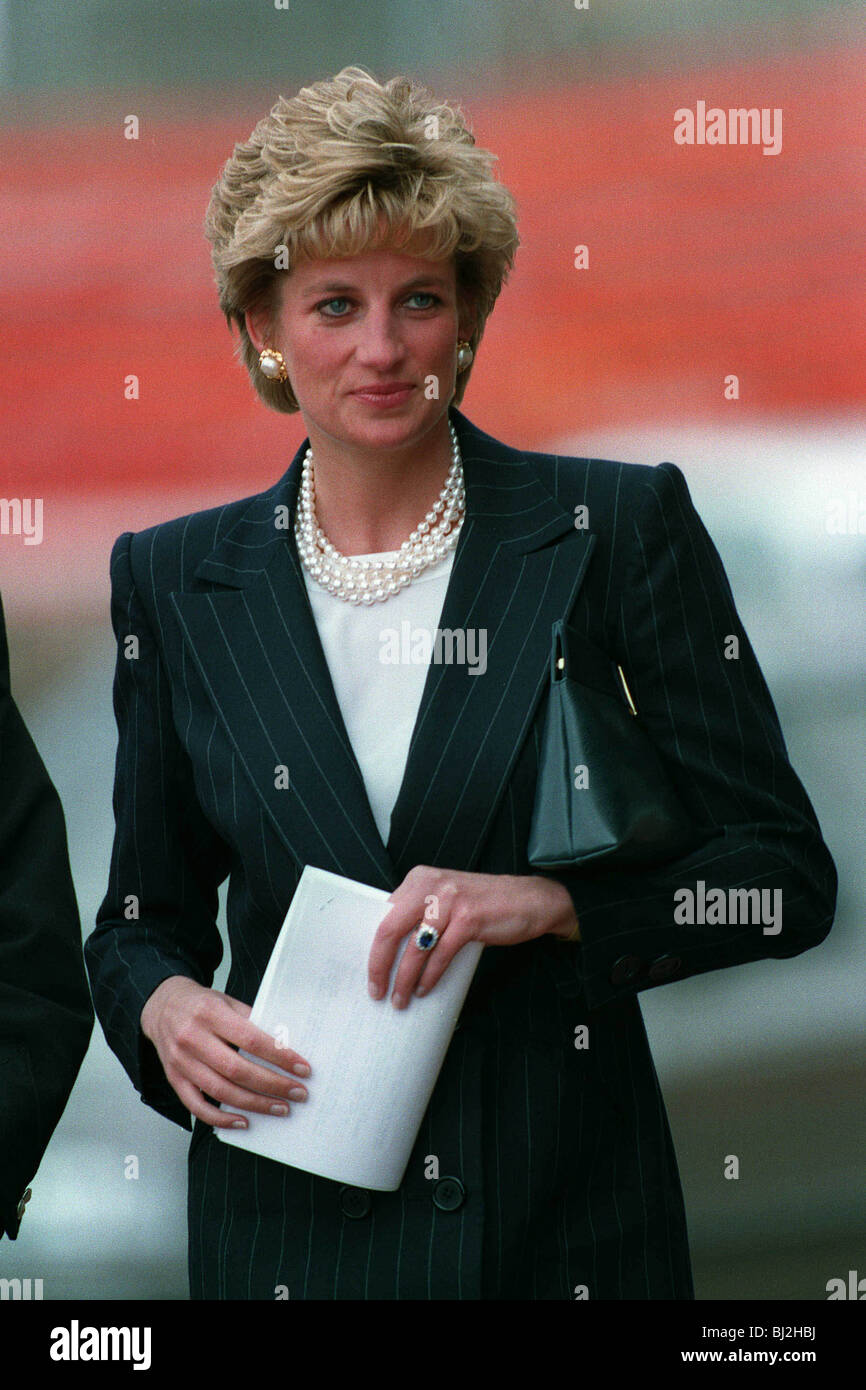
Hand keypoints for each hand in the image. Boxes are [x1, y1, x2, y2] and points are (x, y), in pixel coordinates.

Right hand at [140, 976, 311, 1128]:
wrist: (161, 1005)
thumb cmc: (200, 1003)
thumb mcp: (227, 1001)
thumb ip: (251, 1020)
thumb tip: (284, 1045)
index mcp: (210, 1013)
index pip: (251, 1039)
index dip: (279, 1056)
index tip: (302, 1068)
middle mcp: (192, 1038)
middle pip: (238, 1070)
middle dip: (273, 1085)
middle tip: (299, 1093)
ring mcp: (181, 1061)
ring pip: (221, 1091)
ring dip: (255, 1104)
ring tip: (281, 1108)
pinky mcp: (174, 1078)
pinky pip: (197, 1106)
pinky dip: (221, 1119)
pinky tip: (244, 1122)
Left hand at [367, 867, 578, 1009]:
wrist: (531, 899)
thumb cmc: (484, 904)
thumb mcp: (445, 900)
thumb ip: (419, 915)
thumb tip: (387, 953)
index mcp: (419, 879)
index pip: (384, 915)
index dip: (372, 947)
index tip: (368, 972)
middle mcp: (431, 884)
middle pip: (390, 929)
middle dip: (379, 966)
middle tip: (376, 991)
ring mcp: (451, 899)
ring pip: (415, 947)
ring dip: (405, 979)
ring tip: (400, 999)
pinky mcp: (470, 918)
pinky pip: (441, 955)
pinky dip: (430, 977)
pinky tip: (425, 989)